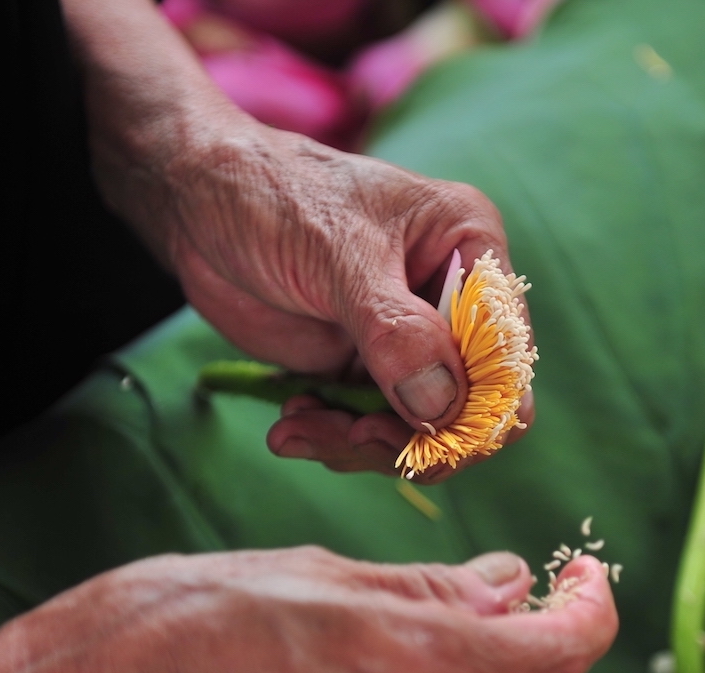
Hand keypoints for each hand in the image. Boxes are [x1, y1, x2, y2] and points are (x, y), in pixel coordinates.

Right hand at [0, 549, 614, 672]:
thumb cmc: (189, 615)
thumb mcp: (319, 571)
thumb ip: (431, 589)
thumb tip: (511, 587)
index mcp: (407, 662)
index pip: (559, 656)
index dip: (594, 612)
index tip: (586, 577)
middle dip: (562, 669)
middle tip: (534, 613)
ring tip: (484, 653)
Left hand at [64, 0, 532, 478]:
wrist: (196, 202)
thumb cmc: (272, 195)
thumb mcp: (336, 253)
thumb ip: (394, 329)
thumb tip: (442, 407)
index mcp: (469, 250)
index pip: (508, 354)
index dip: (475, 408)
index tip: (419, 433)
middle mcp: (449, 301)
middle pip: (468, 408)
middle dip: (409, 436)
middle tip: (346, 435)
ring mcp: (407, 342)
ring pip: (417, 431)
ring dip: (359, 445)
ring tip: (297, 427)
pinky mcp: (363, 370)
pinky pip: (369, 431)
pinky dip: (332, 440)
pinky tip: (289, 424)